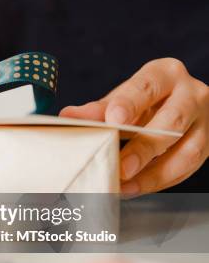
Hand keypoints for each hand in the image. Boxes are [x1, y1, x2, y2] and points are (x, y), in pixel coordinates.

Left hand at [60, 58, 208, 195]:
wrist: (178, 103)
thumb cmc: (145, 100)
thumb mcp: (122, 98)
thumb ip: (97, 109)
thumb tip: (68, 116)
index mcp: (165, 74)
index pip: (147, 86)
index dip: (129, 104)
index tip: (113, 120)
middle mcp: (191, 93)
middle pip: (172, 120)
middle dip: (145, 147)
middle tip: (121, 166)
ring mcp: (204, 120)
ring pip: (187, 150)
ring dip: (154, 173)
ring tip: (125, 186)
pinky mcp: (207, 145)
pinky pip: (187, 169)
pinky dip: (159, 182)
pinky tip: (135, 188)